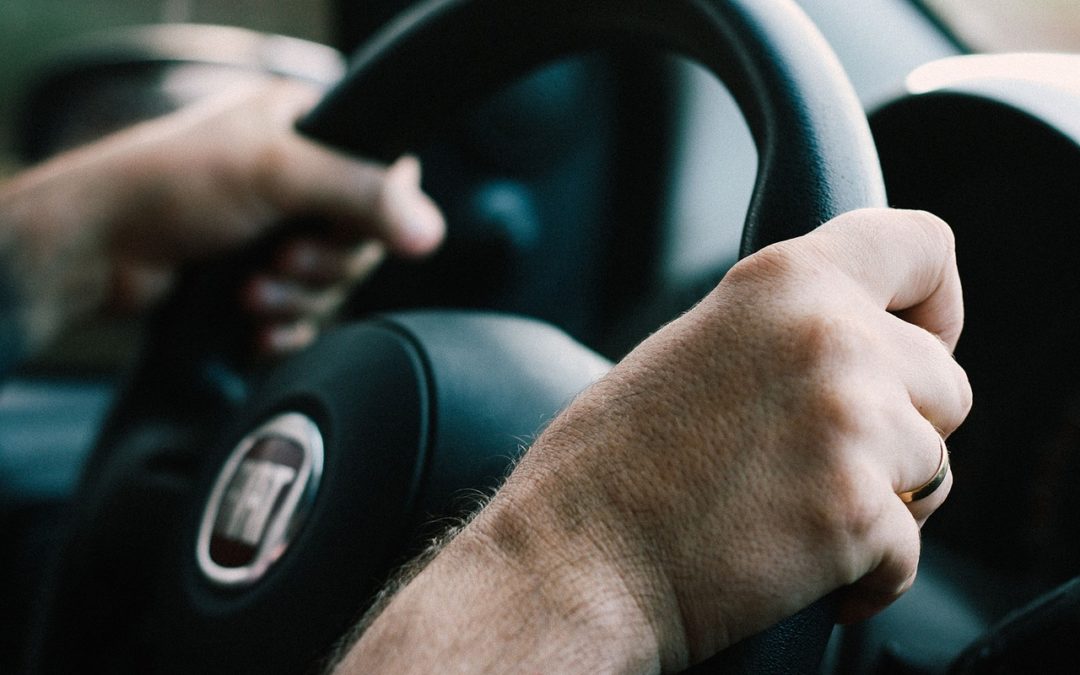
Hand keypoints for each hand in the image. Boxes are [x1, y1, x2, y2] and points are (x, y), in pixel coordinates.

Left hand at [0, 79, 443, 356]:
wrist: (96, 250)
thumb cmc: (168, 186)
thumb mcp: (276, 173)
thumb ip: (361, 194)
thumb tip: (430, 230)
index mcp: (305, 128)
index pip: (384, 174)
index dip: (373, 215)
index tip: (339, 230)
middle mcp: (295, 179)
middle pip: (361, 241)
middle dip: (322, 266)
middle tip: (282, 261)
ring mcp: (276, 231)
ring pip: (331, 285)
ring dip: (297, 300)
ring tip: (252, 293)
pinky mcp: (258, 279)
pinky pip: (305, 316)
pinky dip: (287, 327)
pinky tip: (258, 329)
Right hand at [333, 208, 970, 672]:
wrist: (571, 562)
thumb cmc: (609, 466)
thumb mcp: (696, 347)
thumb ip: (785, 332)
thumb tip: (856, 351)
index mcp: (783, 283)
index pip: (923, 246)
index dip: (934, 301)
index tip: (920, 339)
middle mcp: (830, 339)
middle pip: (945, 382)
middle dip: (902, 427)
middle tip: (823, 459)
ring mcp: (851, 426)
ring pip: (935, 467)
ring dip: (884, 498)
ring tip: (794, 512)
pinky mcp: (858, 516)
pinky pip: (910, 549)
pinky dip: (866, 570)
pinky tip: (797, 563)